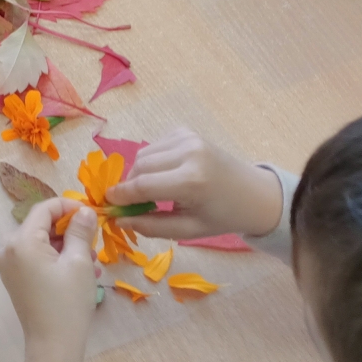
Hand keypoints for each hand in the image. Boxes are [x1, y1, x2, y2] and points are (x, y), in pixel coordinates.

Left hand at [0, 198, 99, 361]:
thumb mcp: (79, 262)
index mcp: (21, 241)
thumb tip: (85, 210)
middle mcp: (9, 248)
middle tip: (94, 243)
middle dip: (70, 230)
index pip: (45, 208)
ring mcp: (9, 265)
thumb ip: (80, 231)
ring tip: (92, 262)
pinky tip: (80, 272)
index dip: (69, 206)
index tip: (92, 214)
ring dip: (67, 246)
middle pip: (42, 225)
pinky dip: (56, 259)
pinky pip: (36, 258)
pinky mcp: (15, 278)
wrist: (53, 347)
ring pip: (41, 242)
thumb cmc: (67, 303)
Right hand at [107, 128, 283, 240]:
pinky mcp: (186, 131)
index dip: (121, 196)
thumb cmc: (223, 216)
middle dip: (129, 186)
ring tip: (150, 192)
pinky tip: (165, 175)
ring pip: (144, 154)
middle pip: (139, 167)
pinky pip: (154, 146)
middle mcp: (188, 153)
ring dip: (139, 173)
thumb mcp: (189, 230)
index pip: (142, 186)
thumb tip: (119, 220)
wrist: (256, 194)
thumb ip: (151, 226)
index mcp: (192, 181)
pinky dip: (151, 161)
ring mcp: (187, 138)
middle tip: (130, 204)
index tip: (106, 204)